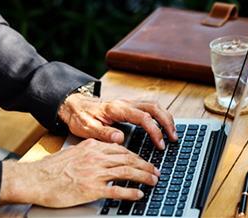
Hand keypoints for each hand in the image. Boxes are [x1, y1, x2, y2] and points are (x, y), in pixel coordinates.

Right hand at [0, 139, 159, 207]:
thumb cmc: (50, 169)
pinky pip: (117, 190)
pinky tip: (139, 194)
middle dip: (145, 165)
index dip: (136, 156)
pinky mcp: (92, 189)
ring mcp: (95, 173)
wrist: (35, 179)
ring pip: (127, 172)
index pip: (121, 149)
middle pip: (128, 159)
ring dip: (144, 176)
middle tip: (155, 171)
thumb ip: (90, 153)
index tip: (144, 161)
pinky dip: (131, 192)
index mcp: (92, 147)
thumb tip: (103, 156)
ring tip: (153, 181)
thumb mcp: (73, 153)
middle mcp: (96, 157)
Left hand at [58, 93, 175, 148]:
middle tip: (174, 138)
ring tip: (173, 132)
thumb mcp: (87, 128)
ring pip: (154, 105)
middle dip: (167, 122)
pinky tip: (163, 125)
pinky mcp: (129, 105)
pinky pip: (149, 107)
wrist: (73, 106)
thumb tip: (120, 138)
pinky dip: (160, 115)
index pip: (143, 118)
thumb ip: (103, 133)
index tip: (160, 144)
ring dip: (166, 117)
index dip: (155, 131)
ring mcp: (128, 103)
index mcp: (116, 109)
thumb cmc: (80, 117)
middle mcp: (125, 103)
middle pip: (154, 107)